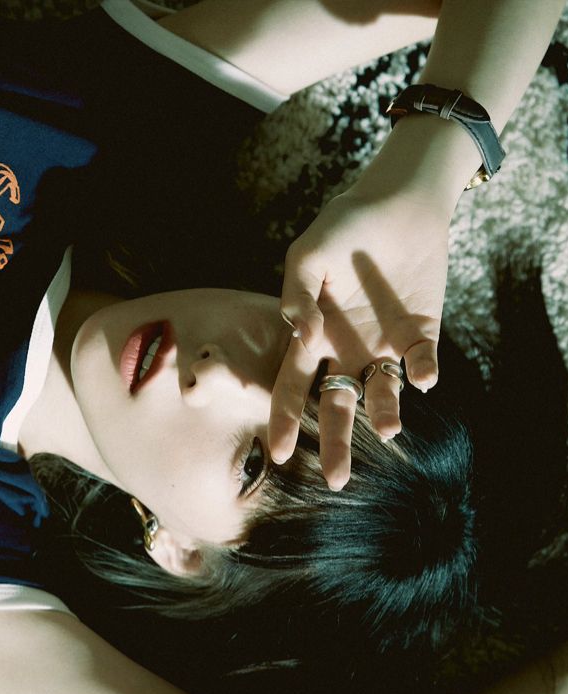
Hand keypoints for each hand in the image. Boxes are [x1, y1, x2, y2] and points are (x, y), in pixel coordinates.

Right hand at [269, 185, 449, 489]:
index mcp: (314, 337)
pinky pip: (422, 360)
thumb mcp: (308, 253)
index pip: (294, 386)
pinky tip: (423, 375)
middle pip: (338, 406)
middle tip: (335, 481)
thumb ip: (298, 292)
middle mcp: (347, 349)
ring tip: (389, 430)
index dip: (286, 419)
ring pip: (382, 393)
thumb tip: (298, 334)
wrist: (400, 202)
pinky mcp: (422, 331)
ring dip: (386, 412)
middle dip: (336, 442)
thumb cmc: (344, 227)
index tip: (280, 453)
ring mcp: (385, 343)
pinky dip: (424, 370)